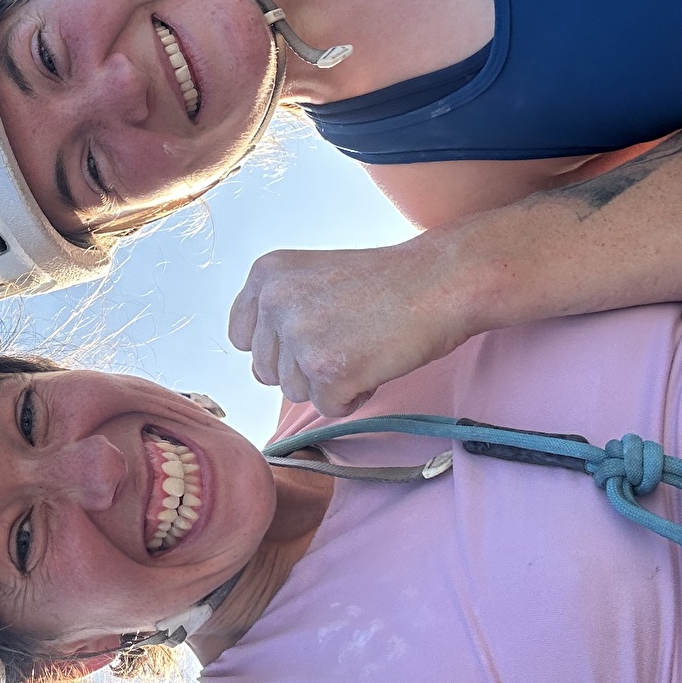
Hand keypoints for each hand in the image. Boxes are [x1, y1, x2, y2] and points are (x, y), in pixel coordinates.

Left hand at [227, 240, 468, 415]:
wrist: (440, 282)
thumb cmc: (384, 283)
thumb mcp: (311, 278)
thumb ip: (277, 312)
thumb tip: (259, 366)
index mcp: (265, 275)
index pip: (241, 337)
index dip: (277, 347)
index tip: (312, 335)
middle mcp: (273, 302)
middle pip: (266, 370)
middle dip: (304, 367)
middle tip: (347, 338)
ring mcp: (299, 337)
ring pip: (295, 392)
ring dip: (330, 381)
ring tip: (363, 345)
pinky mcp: (327, 371)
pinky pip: (328, 407)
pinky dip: (354, 396)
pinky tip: (375, 362)